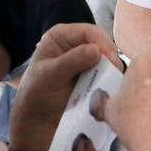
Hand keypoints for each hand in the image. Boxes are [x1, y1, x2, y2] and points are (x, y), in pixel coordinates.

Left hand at [11, 23, 123, 150]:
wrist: (39, 118)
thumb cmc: (37, 93)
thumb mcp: (49, 76)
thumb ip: (70, 62)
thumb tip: (96, 51)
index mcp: (61, 36)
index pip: (88, 32)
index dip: (102, 44)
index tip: (109, 61)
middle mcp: (76, 44)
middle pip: (102, 43)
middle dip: (110, 57)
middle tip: (114, 73)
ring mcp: (87, 59)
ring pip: (108, 58)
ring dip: (112, 70)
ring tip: (113, 81)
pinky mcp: (95, 74)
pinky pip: (108, 73)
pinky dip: (111, 79)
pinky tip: (110, 87)